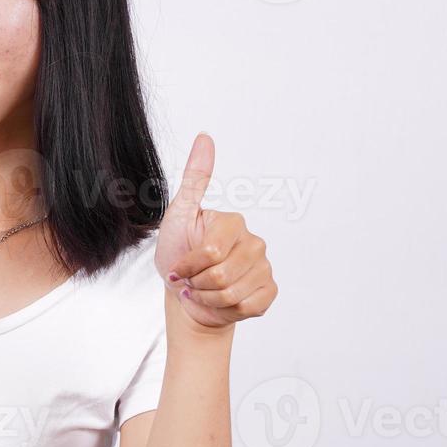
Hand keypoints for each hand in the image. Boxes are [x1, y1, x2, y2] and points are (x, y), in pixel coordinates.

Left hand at [154, 132, 277, 328]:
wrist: (186, 293)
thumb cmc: (177, 252)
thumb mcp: (178, 214)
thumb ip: (195, 179)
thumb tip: (205, 136)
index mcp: (233, 222)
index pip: (212, 252)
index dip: (189, 265)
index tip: (179, 265)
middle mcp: (254, 242)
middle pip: (221, 276)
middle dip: (197, 284)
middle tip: (191, 279)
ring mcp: (264, 267)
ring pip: (233, 294)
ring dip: (207, 299)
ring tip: (202, 290)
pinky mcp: (268, 292)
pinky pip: (249, 307)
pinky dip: (226, 310)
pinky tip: (219, 302)